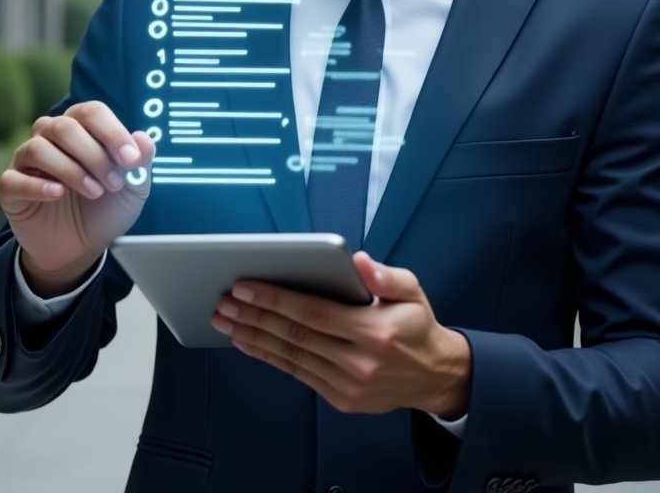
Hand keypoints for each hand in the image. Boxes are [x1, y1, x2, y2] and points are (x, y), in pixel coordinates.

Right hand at [0, 101, 154, 295]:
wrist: (81, 247)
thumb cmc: (105, 207)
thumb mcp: (133, 187)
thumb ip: (141, 162)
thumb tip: (145, 138)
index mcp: (81, 126)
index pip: (92, 112)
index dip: (112, 133)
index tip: (131, 160)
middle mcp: (50, 136)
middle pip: (65, 127)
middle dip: (94, 155)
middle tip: (114, 183)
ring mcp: (26, 160)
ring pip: (38, 148)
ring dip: (71, 170)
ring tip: (94, 192)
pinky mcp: (10, 187)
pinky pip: (14, 179)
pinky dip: (38, 186)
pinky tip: (58, 194)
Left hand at [210, 251, 471, 416]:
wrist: (434, 375)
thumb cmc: (416, 325)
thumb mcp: (412, 290)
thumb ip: (385, 275)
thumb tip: (358, 261)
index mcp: (375, 330)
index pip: (313, 312)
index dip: (276, 298)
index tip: (246, 285)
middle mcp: (359, 361)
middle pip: (295, 336)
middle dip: (255, 316)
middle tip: (225, 302)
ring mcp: (349, 384)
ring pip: (291, 358)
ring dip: (254, 338)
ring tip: (227, 322)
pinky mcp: (342, 398)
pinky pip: (299, 375)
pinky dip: (271, 358)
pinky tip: (250, 343)